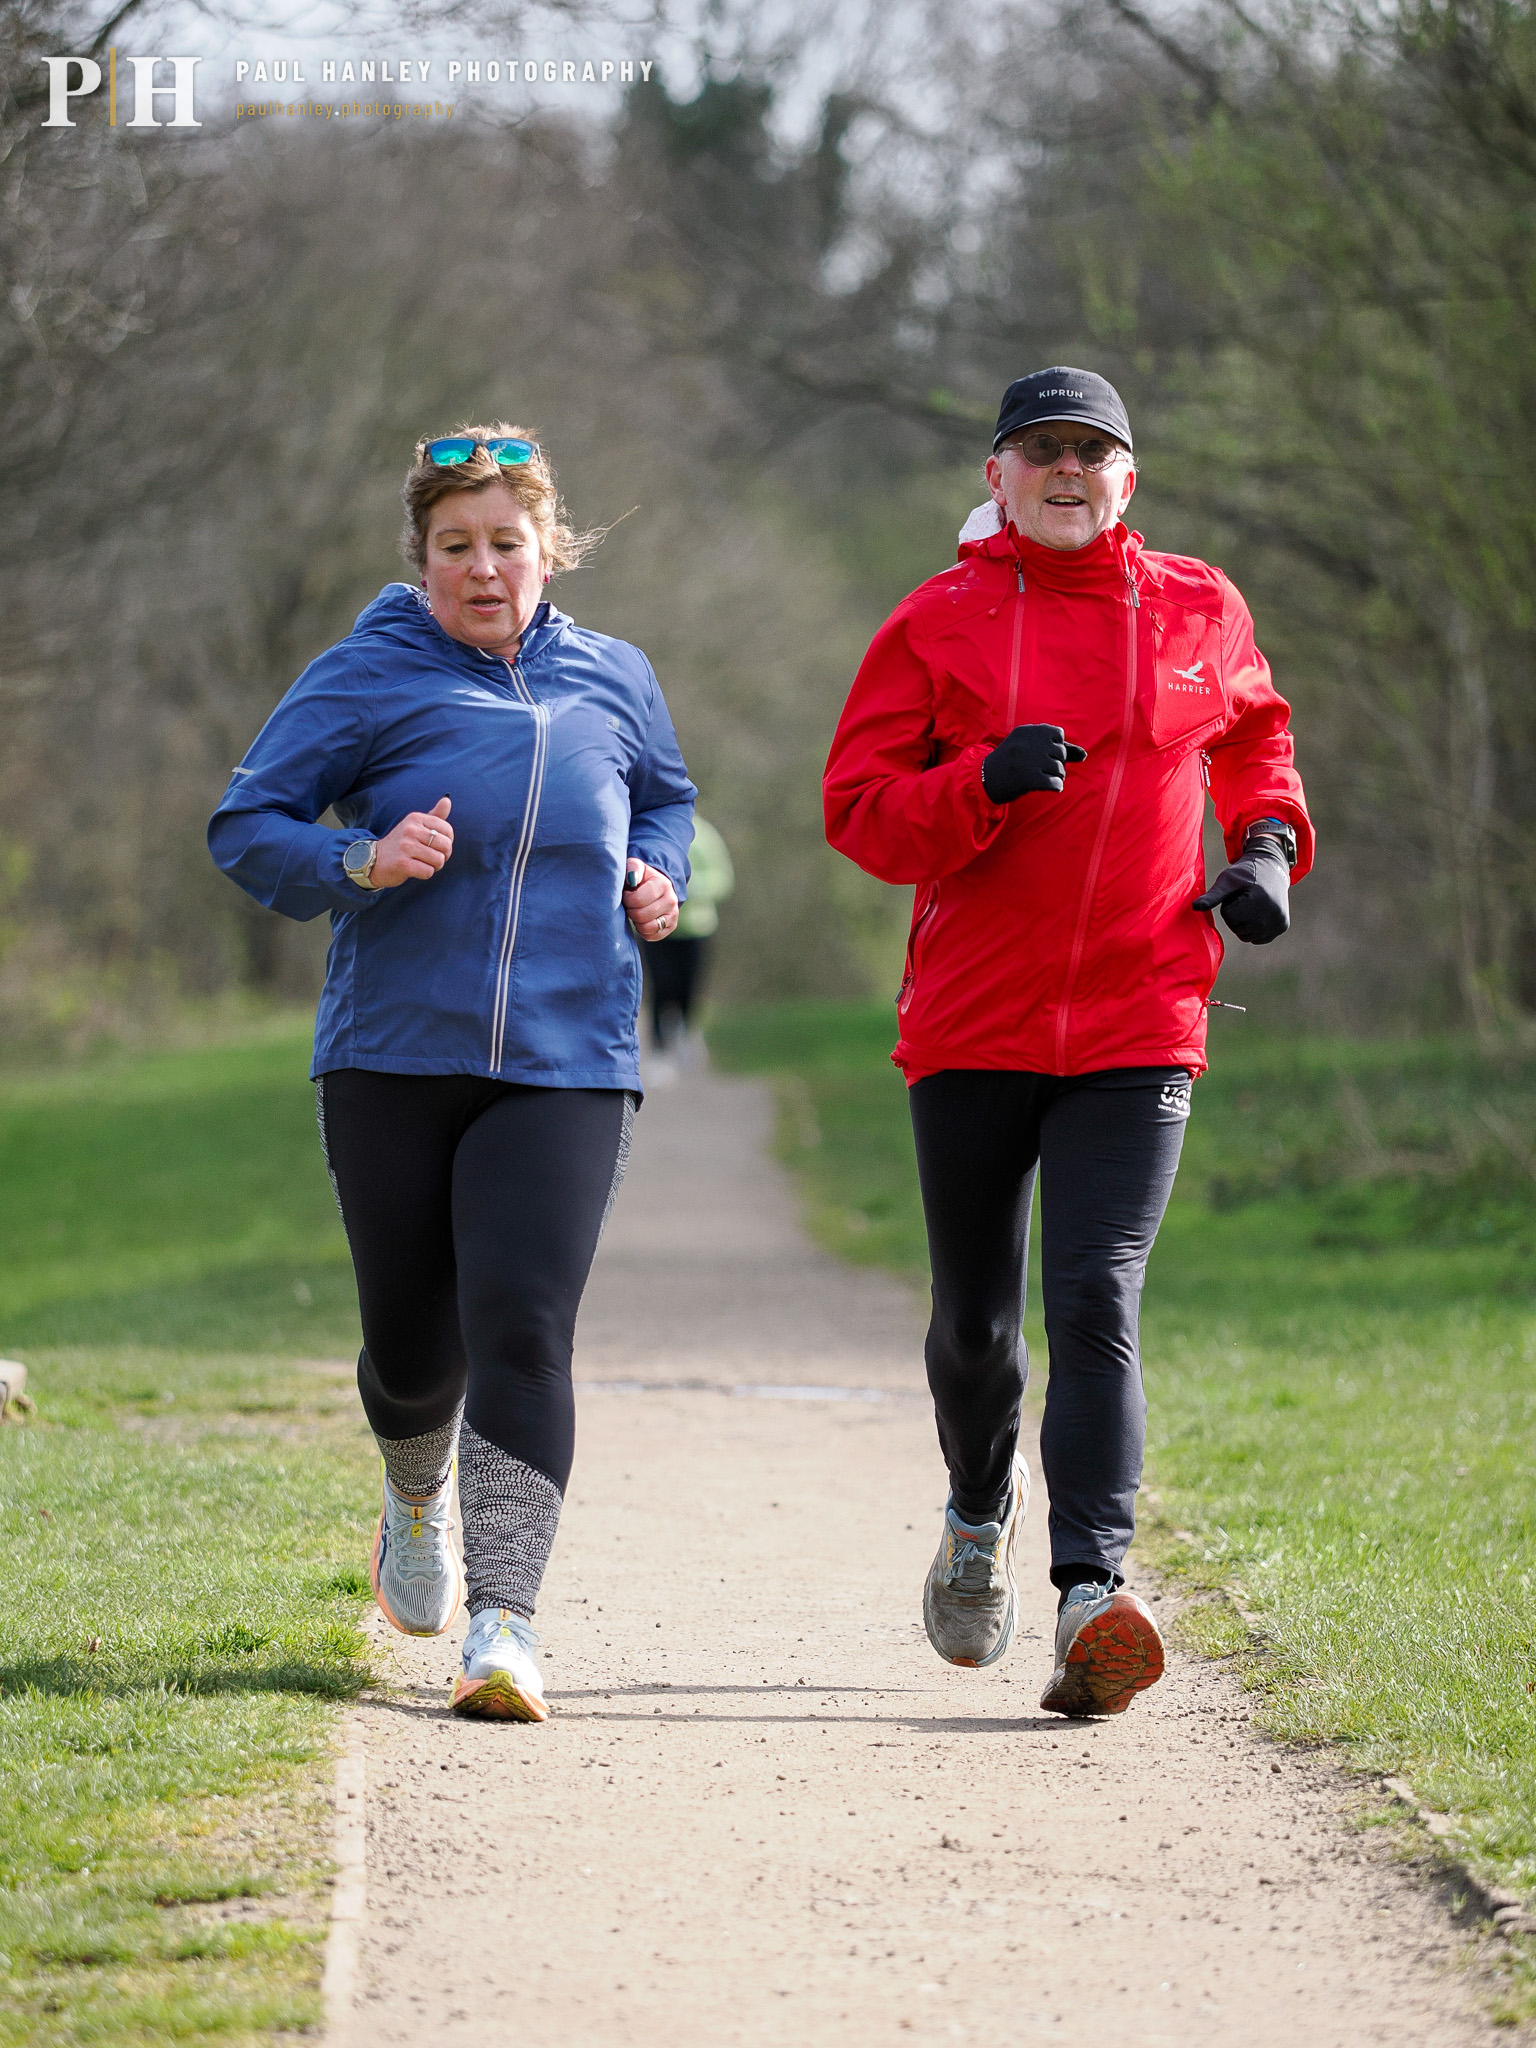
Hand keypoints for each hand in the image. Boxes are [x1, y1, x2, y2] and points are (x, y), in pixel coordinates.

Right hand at [372, 797, 453, 887]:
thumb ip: (434, 815)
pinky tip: (416, 870)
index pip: (447, 830)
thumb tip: (447, 800)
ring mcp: (406, 846)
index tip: (436, 846)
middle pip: (445, 845)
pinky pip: (428, 871)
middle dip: (444, 855)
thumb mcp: (416, 826)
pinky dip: (426, 874)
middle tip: (432, 857)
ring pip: (439, 860)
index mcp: (415, 818)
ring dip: (435, 866)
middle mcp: (410, 830)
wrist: (375, 859)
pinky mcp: (403, 864)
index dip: (448, 842)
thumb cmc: (402, 844)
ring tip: (423, 863)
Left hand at [622, 859, 679, 941]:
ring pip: (646, 927)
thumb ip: (633, 868)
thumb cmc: (641, 877)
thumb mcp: (636, 867)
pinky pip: (651, 936)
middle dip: (630, 911)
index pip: (638, 900)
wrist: (657, 886)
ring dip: (636, 921)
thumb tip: (633, 878)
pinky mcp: (671, 926)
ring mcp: (673, 915)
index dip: (627, 899)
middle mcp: (671, 900)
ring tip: (635, 912)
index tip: (626, 895)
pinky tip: (641, 920)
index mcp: (663, 884)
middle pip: (641, 915)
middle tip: (629, 905)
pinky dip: (642, 930)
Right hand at [981, 725, 1087, 803]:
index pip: (1058, 735)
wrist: (984, 781)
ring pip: (1060, 769)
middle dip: (1057, 764)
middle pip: (1061, 753)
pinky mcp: (1029, 779)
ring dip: (1057, 777)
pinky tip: (1048, 787)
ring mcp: (1029, 761)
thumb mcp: (1030, 748)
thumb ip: (1058, 748)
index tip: (1040, 755)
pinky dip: (1055, 787)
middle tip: (1042, 770)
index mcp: (1027, 731)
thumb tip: (1085, 755)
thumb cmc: (1010, 763)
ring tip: (1043, 779)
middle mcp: (1029, 743)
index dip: (1054, 747)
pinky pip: (1055, 783)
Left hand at [1194, 827, 1290, 943]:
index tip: (1238, 893)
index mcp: (1259, 900)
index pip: (1229, 917)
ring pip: (1246, 936)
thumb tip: (1194, 907)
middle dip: (1236, 915)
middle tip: (1246, 898)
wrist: (1272, 868)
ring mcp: (1279, 921)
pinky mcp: (1283, 926)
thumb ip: (1212, 896)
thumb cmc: (1245, 873)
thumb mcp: (1227, 880)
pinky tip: (1259, 913)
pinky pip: (1258, 939)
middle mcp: (1273, 913)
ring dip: (1244, 923)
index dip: (1228, 904)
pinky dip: (1254, 929)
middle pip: (1238, 928)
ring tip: (1252, 904)